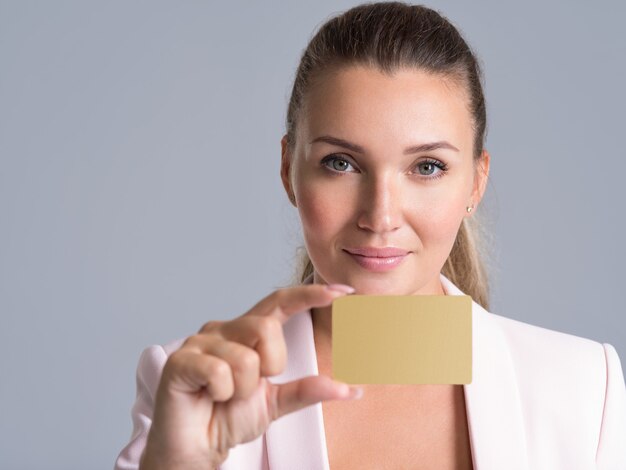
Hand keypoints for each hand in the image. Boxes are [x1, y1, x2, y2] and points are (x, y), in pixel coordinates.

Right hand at [139, 283, 362, 469]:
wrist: (196, 447)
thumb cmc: (229, 417)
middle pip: (267, 327)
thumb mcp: (276, 402)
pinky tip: (209, 396)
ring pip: (245, 357)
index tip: (343, 292)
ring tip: (226, 396)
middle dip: (270, 364)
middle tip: (252, 386)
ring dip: (243, 389)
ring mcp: (200, 342)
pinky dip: (222, 392)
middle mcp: (224, 329)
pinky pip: (219, 371)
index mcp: (247, 332)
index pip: (280, 302)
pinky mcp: (180, 361)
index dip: (310, 294)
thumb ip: (308, 390)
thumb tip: (350, 390)